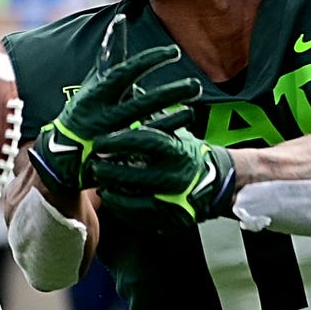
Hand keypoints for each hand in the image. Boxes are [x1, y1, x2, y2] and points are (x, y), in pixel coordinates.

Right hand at [29, 43, 199, 195]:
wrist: (65, 153)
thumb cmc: (85, 108)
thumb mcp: (94, 81)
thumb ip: (110, 53)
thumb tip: (121, 19)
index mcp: (95, 94)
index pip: (125, 73)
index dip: (150, 61)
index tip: (174, 52)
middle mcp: (103, 116)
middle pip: (142, 104)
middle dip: (170, 94)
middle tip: (195, 84)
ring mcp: (112, 139)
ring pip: (148, 127)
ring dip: (174, 115)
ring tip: (194, 103)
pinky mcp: (121, 156)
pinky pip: (149, 145)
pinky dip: (168, 132)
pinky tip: (186, 121)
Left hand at [90, 127, 235, 228]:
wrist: (216, 182)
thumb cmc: (189, 154)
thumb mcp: (176, 133)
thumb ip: (152, 118)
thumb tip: (131, 91)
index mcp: (178, 151)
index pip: (146, 142)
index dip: (120, 141)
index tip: (100, 140)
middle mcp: (177, 177)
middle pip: (135, 175)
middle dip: (110, 170)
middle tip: (94, 164)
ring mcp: (174, 200)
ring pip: (135, 199)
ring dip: (113, 191)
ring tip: (101, 182)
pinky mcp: (171, 218)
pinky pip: (140, 217)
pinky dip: (122, 208)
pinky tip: (112, 198)